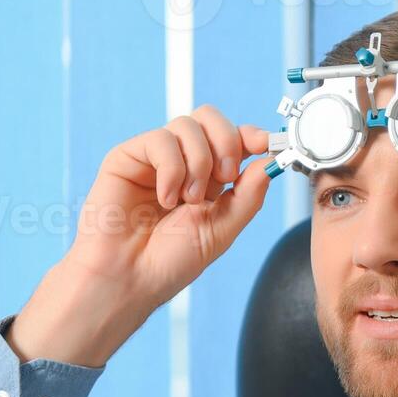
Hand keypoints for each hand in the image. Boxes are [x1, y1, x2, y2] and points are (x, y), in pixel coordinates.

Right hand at [9, 105, 271, 365]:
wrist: (130, 278)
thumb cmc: (170, 261)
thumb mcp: (222, 229)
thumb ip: (249, 195)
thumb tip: (269, 161)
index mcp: (210, 180)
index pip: (234, 139)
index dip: (251, 135)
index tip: (265, 144)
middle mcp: (183, 164)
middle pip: (210, 118)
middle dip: (226, 141)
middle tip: (225, 176)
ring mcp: (156, 159)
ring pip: (187, 125)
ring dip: (198, 162)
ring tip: (188, 200)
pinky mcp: (128, 157)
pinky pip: (160, 140)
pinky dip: (171, 169)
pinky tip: (165, 199)